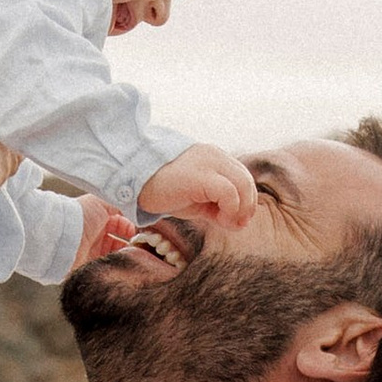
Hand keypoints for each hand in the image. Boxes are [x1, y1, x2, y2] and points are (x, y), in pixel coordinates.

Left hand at [73, 193, 135, 265]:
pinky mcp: (91, 263)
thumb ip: (118, 203)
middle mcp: (96, 233)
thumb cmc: (80, 215)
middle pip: (120, 239)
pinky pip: (108, 265)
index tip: (139, 231)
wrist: (64, 237)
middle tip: (139, 244)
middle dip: (131, 242)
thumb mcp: (101, 201)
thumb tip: (132, 208)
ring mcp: (93, 249)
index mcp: (99, 217)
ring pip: (116, 253)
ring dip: (126, 253)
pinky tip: (124, 262)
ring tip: (134, 254)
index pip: (120, 222)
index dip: (130, 226)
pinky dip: (117, 264)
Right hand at [138, 142, 258, 234]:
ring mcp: (209, 163)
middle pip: (247, 181)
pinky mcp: (201, 175)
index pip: (243, 177)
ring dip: (240, 209)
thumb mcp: (194, 198)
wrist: (134, 176)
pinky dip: (230, 209)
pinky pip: (230, 193)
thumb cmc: (162, 189)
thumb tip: (237, 222)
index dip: (246, 201)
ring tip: (224, 221)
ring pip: (243, 185)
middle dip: (247, 207)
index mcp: (214, 158)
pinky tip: (218, 219)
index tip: (234, 220)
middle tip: (234, 224)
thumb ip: (216, 205)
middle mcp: (215, 156)